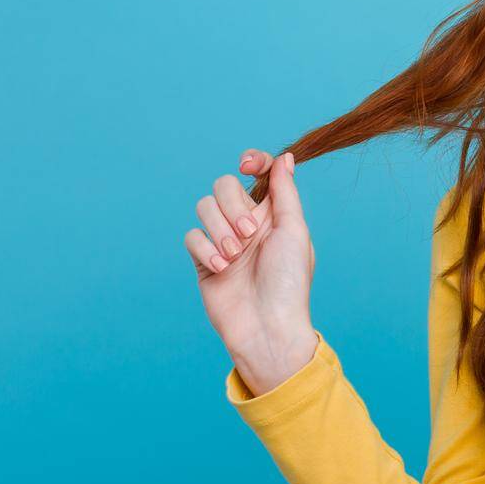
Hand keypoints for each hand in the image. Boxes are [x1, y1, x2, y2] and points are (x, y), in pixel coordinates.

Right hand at [184, 148, 317, 395]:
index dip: (253, 161)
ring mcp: (223, 239)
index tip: (246, 165)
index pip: (260, 173)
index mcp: (274, 213)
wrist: (266, 326)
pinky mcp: (203, 259)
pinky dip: (204, 249)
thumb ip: (285, 193)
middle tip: (249, 236)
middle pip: (224, 185)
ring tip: (234, 257)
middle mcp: (247, 221)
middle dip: (233, 206)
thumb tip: (286, 157)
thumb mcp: (294, 231)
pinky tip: (221, 269)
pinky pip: (191, 235)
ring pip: (204, 207)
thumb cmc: (288, 282)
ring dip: (219, 229)